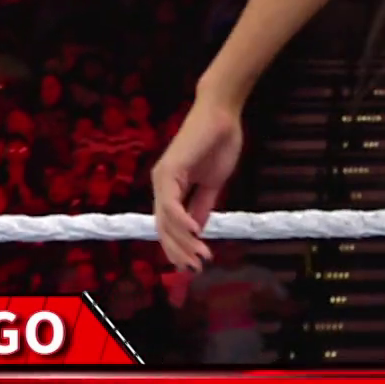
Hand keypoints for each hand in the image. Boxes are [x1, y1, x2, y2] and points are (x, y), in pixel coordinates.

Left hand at [150, 97, 243, 271]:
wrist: (222, 115)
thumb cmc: (218, 144)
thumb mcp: (212, 183)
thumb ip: (202, 205)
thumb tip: (197, 230)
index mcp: (171, 188)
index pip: (168, 226)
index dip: (179, 247)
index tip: (194, 265)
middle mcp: (161, 185)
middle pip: (163, 228)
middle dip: (179, 251)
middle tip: (195, 268)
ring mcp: (163, 177)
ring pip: (166, 220)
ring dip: (183, 241)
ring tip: (200, 257)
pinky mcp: (170, 170)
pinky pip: (171, 203)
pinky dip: (182, 220)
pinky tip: (195, 232)